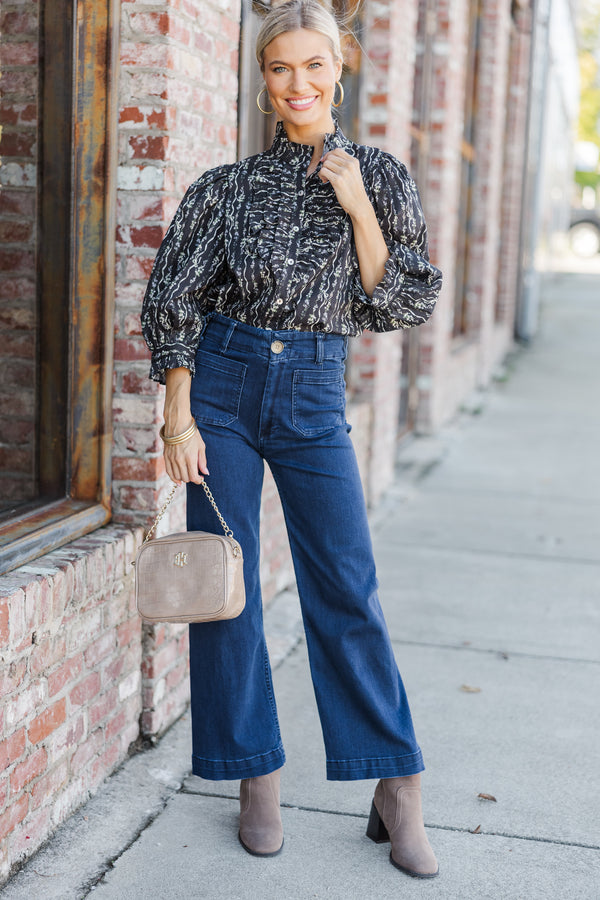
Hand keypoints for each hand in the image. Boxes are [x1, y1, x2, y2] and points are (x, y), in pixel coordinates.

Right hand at [163, 367, 207, 484]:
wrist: (178, 423)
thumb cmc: (191, 434)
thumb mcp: (201, 446)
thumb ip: (202, 461)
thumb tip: (205, 473)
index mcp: (190, 458)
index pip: (193, 477)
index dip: (198, 480)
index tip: (201, 478)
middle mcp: (180, 460)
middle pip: (185, 478)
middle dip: (192, 479)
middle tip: (196, 475)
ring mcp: (172, 459)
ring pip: (177, 476)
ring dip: (183, 478)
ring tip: (188, 475)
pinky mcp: (166, 457)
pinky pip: (169, 472)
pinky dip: (173, 477)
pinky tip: (178, 480)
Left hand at [318, 149, 370, 219]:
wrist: (359, 204)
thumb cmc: (354, 190)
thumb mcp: (354, 173)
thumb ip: (345, 164)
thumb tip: (327, 158)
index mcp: (354, 161)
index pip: (337, 151)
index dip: (329, 155)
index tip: (327, 163)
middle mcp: (349, 165)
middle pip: (330, 157)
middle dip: (325, 164)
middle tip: (327, 174)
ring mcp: (344, 172)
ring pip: (325, 164)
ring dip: (323, 171)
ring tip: (326, 179)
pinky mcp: (337, 180)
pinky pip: (323, 171)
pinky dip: (321, 175)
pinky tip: (325, 181)